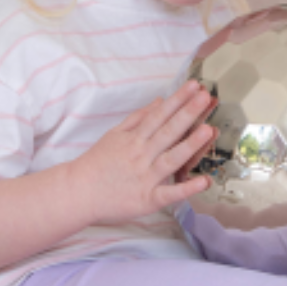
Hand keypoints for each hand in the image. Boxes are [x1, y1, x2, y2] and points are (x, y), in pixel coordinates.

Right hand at [66, 80, 218, 226]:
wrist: (77, 192)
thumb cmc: (97, 163)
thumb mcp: (114, 135)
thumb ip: (139, 118)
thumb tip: (160, 101)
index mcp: (134, 139)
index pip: (159, 115)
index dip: (177, 100)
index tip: (193, 86)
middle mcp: (141, 155)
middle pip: (167, 132)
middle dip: (187, 114)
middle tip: (204, 97)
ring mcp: (145, 177)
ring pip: (171, 159)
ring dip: (191, 145)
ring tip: (209, 130)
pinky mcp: (147, 199)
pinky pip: (169, 194)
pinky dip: (187, 188)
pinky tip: (204, 181)